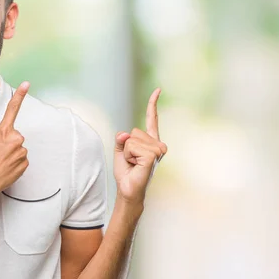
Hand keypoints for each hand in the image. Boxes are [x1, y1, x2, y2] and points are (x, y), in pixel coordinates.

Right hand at [0, 82, 29, 196]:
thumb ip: (3, 138)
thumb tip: (12, 142)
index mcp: (3, 132)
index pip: (12, 110)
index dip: (20, 96)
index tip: (26, 84)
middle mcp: (15, 139)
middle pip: (17, 137)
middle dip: (10, 144)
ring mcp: (21, 151)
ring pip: (19, 150)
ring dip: (12, 155)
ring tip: (1, 163)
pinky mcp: (25, 163)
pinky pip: (21, 160)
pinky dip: (15, 164)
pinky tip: (6, 168)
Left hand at [114, 88, 167, 205]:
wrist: (128, 189)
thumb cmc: (126, 172)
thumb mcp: (120, 151)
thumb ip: (121, 139)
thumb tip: (124, 135)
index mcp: (151, 141)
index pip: (152, 119)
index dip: (153, 104)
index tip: (158, 89)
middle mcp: (157, 144)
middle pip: (133, 131)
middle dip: (126, 146)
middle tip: (132, 161)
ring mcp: (157, 150)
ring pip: (131, 139)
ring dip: (127, 152)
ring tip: (134, 164)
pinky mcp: (152, 155)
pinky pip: (132, 146)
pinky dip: (128, 156)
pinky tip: (136, 166)